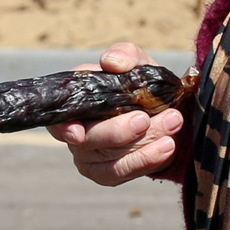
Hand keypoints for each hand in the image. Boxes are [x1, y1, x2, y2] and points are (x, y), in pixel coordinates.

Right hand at [49, 42, 182, 186]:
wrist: (169, 111)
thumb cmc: (143, 85)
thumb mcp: (138, 63)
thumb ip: (125, 55)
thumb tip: (110, 62)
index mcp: (76, 101)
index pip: (57, 119)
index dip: (63, 128)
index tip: (77, 132)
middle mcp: (77, 131)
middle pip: (88, 141)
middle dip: (118, 131)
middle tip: (145, 119)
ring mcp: (90, 156)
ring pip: (109, 159)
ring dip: (143, 145)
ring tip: (172, 124)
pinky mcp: (108, 173)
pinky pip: (122, 173)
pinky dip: (146, 161)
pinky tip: (167, 146)